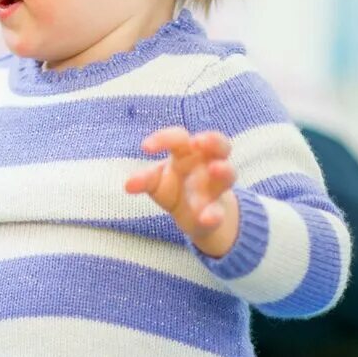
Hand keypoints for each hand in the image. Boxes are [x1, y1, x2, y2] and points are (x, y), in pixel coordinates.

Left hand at [125, 128, 240, 257]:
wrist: (196, 216)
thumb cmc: (173, 188)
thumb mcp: (155, 183)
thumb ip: (144, 180)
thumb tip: (128, 185)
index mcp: (187, 153)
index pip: (179, 138)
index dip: (164, 138)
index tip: (145, 148)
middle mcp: (207, 164)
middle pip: (219, 144)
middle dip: (212, 140)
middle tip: (198, 141)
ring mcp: (216, 187)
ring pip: (229, 173)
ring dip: (223, 170)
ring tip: (214, 169)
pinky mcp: (217, 210)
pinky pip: (219, 211)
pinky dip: (214, 215)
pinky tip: (206, 218)